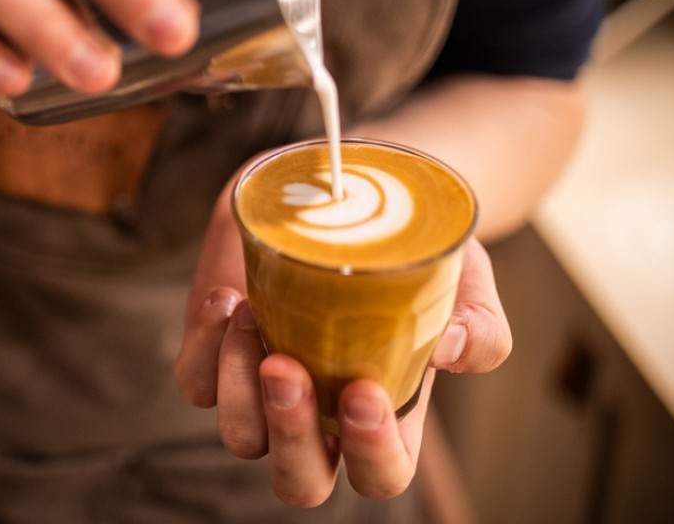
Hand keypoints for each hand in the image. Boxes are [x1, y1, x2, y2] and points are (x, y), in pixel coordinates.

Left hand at [175, 185, 511, 505]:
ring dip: (238, 385)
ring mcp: (264, 391)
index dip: (371, 453)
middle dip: (289, 435)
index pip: (381, 475)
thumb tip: (452, 351)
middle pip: (300, 481)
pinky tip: (227, 299)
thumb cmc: (408, 250)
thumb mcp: (461, 278)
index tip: (363, 390)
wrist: (344, 192)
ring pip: (240, 436)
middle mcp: (320, 417)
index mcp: (384, 417)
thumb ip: (477, 324)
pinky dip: (203, 346)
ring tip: (253, 315)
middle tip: (287, 368)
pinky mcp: (219, 356)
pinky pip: (196, 382)